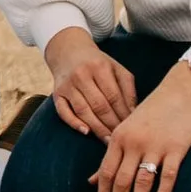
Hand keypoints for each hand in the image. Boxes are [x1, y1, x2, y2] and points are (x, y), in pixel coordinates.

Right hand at [47, 25, 136, 139]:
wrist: (69, 51)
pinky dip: (74, 123)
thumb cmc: (98, 63)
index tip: (130, 127)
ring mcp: (67, 84)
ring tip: (108, 140)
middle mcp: (81, 75)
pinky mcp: (56, 93)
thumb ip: (127, 88)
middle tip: (120, 138)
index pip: (114, 96)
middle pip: (99, 105)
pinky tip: (86, 132)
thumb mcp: (116, 68)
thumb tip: (133, 113)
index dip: (123, 114)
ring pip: (83, 111)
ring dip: (97, 128)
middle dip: (111, 124)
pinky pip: (63, 111)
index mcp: (99, 67)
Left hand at [91, 63, 190, 191]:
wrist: (181, 92)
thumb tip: (92, 181)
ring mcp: (156, 146)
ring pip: (142, 182)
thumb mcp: (126, 130)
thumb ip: (111, 156)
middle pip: (120, 182)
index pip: (105, 173)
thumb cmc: (152, 113)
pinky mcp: (176, 149)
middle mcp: (134, 143)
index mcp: (119, 138)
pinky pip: (168, 176)